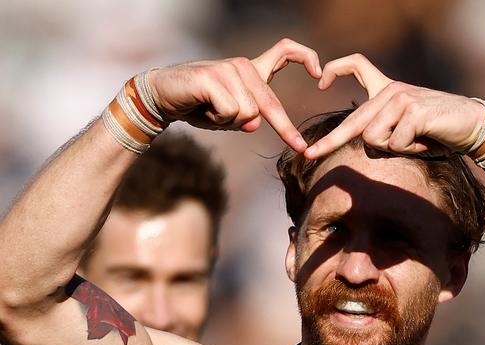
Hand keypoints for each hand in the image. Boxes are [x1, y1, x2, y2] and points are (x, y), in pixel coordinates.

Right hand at [148, 38, 321, 151]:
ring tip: (211, 113)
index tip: (319, 74)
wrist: (163, 96)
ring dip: (229, 123)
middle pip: (268, 104)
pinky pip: (230, 111)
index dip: (304, 58)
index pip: (284, 54)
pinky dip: (217, 119)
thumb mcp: (228, 118)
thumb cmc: (198, 107)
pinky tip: (203, 108)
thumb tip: (255, 123)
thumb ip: (245, 120)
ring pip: (248, 113)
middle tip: (301, 148)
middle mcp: (243, 66)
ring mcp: (228, 69)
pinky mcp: (213, 77)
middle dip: (284, 129)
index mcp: (251, 72)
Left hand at [304, 53, 484, 159]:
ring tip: (415, 143)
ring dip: (393, 150)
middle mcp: (391, 91)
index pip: (358, 66)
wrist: (471, 125)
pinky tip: (425, 142)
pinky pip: (395, 143)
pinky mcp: (413, 110)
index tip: (321, 82)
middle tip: (309, 154)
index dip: (337, 70)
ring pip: (373, 139)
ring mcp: (402, 99)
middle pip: (355, 122)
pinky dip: (410, 151)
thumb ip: (384, 132)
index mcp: (387, 91)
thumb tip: (364, 142)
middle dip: (331, 142)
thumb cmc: (437, 131)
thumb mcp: (406, 130)